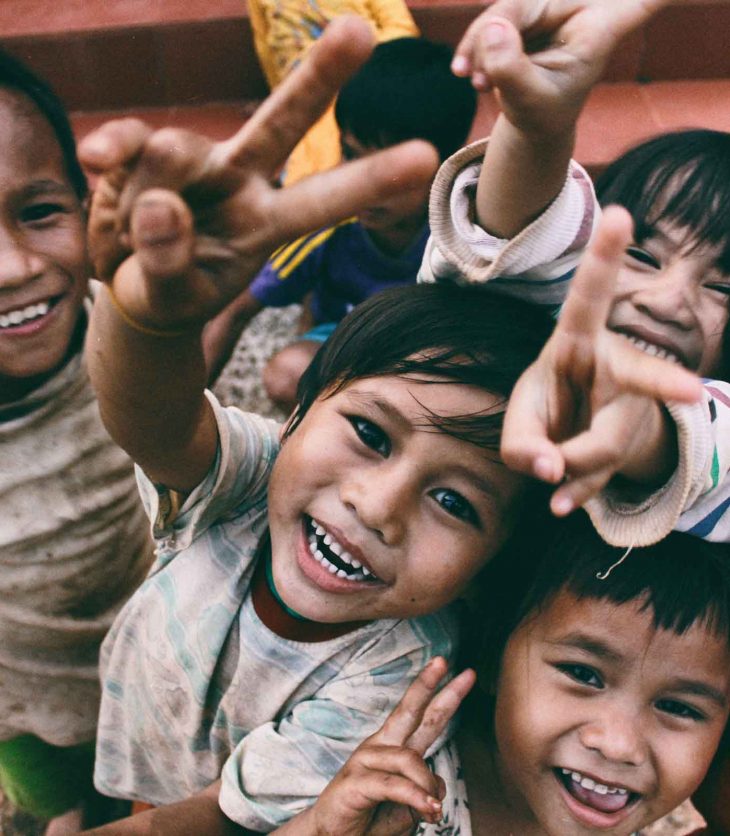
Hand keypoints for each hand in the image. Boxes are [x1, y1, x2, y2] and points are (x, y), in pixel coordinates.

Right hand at [78, 16, 437, 332]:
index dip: (370, 178)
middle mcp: (241, 181)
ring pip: (178, 147)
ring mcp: (196, 161)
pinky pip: (130, 140)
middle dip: (318, 78)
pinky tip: (98, 161)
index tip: (426, 155)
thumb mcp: (174, 295)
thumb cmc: (169, 291)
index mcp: (268, 223)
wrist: (130, 283)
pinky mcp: (145, 150)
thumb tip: (161, 201)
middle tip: (360, 30)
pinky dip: (114, 149)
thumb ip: (169, 260)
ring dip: (151, 186)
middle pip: (282, 123)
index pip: (323, 200)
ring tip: (135, 227)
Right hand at [306, 658, 474, 835]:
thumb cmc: (371, 820)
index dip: (444, 694)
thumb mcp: (409, 808)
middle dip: (429, 686)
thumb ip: (425, 792)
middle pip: (408, 710)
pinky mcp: (354, 782)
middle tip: (447, 663)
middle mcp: (380, 747)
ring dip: (427, 788)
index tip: (466, 674)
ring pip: (410, 759)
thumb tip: (437, 788)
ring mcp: (364, 761)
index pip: (423, 716)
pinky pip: (394, 784)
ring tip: (433, 813)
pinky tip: (428, 810)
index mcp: (394, 748)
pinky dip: (415, 797)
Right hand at [452, 0, 670, 136]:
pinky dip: (476, 45)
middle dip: (495, 32)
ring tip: (475, 82)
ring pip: (506, 6)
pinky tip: (470, 73)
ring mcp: (550, 8)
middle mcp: (579, 8)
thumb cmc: (544, 114)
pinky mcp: (526, 12)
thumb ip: (512, 69)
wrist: (534, 120)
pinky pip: (494, 17)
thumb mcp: (529, 103)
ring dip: (480, 43)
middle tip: (475, 77)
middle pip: (530, 0)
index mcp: (600, 27)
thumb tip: (492, 27)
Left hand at [501, 206, 702, 515]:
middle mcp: (614, 366)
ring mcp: (630, 407)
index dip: (604, 258)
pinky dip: (577, 492)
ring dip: (570, 469)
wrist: (574, 435)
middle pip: (638, 378)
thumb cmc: (546, 407)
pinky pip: (604, 475)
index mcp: (576, 341)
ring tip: (548, 476)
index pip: (588, 297)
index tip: (618, 214)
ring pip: (609, 444)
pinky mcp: (631, 443)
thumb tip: (551, 474)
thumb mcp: (520, 419)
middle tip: (688, 395)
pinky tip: (561, 503)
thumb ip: (520, 444)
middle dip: (659, 386)